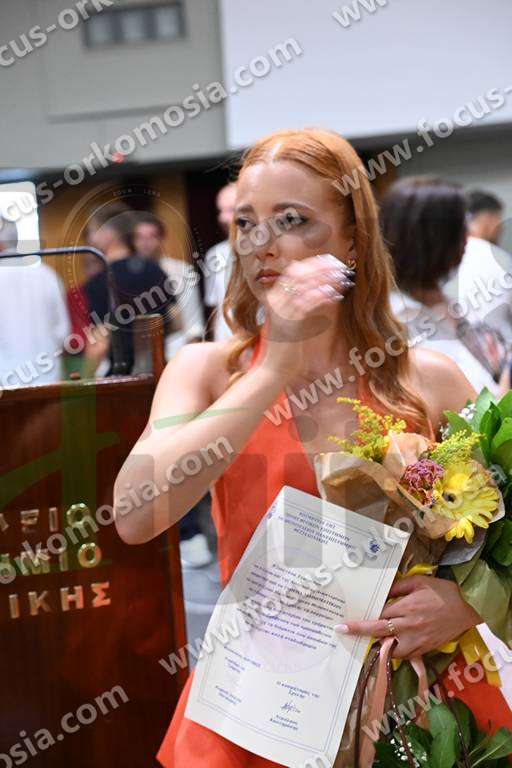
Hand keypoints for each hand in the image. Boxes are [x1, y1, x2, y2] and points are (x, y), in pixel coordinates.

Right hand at [260, 253, 354, 377]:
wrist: (273, 369)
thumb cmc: (284, 348)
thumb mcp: (291, 322)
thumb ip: (300, 306)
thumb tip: (317, 291)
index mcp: (274, 298)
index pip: (293, 271)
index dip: (312, 264)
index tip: (330, 262)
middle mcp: (275, 301)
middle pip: (299, 273)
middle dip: (321, 267)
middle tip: (340, 266)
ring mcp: (281, 311)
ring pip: (304, 284)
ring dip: (325, 279)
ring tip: (342, 278)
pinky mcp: (289, 323)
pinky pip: (307, 302)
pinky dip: (322, 296)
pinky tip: (335, 295)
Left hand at [335, 575, 480, 658]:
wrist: (467, 610)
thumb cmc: (442, 592)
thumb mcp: (420, 582)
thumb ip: (399, 587)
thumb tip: (383, 592)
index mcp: (406, 608)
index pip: (377, 615)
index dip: (361, 620)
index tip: (344, 623)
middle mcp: (408, 626)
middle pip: (378, 631)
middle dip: (359, 632)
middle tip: (342, 631)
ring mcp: (416, 640)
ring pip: (390, 649)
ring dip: (378, 645)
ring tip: (367, 640)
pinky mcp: (424, 649)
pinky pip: (404, 655)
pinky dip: (394, 652)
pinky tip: (389, 646)